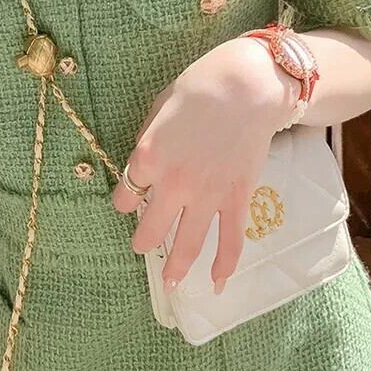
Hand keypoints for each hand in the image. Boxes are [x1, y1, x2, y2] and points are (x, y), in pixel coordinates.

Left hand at [112, 38, 297, 292]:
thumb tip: (143, 165)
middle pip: (151, 228)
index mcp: (148, 157)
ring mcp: (207, 195)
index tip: (127, 200)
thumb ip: (148, 139)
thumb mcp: (159, 107)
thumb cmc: (200, 88)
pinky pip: (230, 241)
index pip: (126, 192)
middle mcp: (173, 183)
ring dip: (176, 268)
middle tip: (141, 246)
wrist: (246, 87)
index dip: (125, 199)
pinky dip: (224, 266)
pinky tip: (215, 284)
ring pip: (188, 244)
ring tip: (169, 283)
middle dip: (143, 241)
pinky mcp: (237, 199)